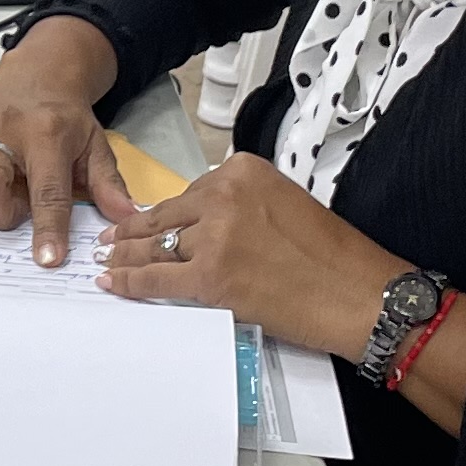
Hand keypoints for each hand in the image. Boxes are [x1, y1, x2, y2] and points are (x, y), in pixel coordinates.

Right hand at [0, 16, 140, 267]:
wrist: (37, 76)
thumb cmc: (64, 120)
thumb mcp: (95, 147)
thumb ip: (108, 185)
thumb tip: (126, 219)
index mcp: (47, 133)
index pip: (47, 189)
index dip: (46, 228)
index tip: (47, 260)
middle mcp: (2, 125)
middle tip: (15, 208)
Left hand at [97, 155, 425, 374]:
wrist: (358, 294)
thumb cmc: (334, 258)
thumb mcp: (287, 204)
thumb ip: (245, 205)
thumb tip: (211, 224)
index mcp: (244, 171)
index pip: (191, 191)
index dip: (170, 215)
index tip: (149, 223)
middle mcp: (224, 194)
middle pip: (167, 215)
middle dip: (134, 231)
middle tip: (109, 240)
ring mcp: (214, 235)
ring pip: (156, 245)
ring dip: (126, 256)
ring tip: (107, 262)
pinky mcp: (210, 275)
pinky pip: (156, 276)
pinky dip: (130, 282)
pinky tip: (113, 283)